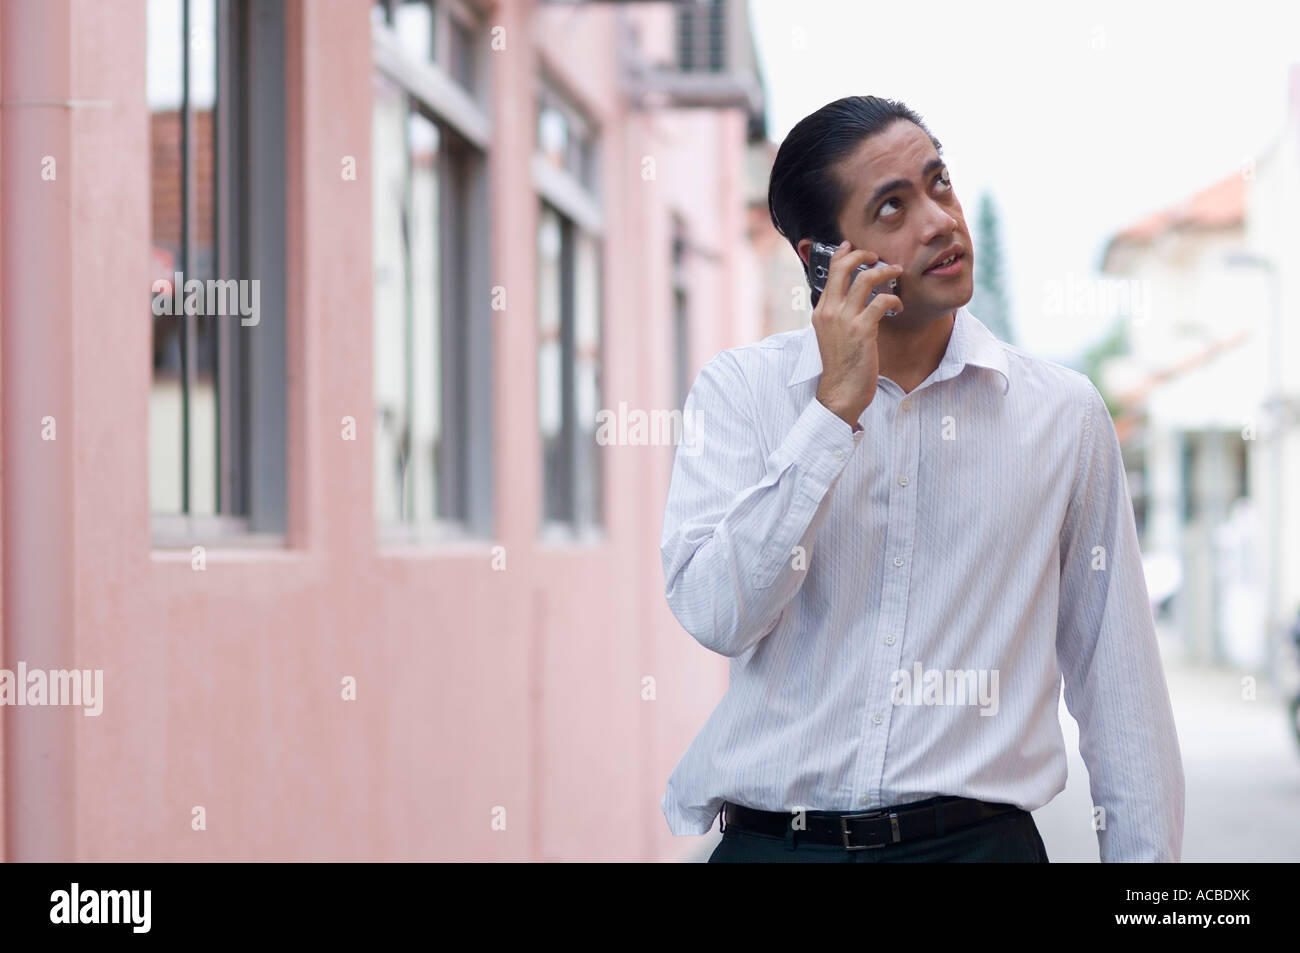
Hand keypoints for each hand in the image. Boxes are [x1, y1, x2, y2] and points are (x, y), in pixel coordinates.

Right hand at [812, 241, 902, 426]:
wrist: (840, 393)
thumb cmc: (841, 368)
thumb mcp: (832, 337)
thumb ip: (838, 317)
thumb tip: (851, 301)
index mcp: (820, 312)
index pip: (830, 272)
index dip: (843, 255)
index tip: (854, 247)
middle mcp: (829, 311)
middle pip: (844, 267)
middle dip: (863, 255)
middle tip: (878, 257)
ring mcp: (845, 320)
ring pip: (865, 279)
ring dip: (884, 271)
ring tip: (896, 272)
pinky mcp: (862, 330)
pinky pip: (881, 301)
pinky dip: (894, 299)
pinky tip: (898, 306)